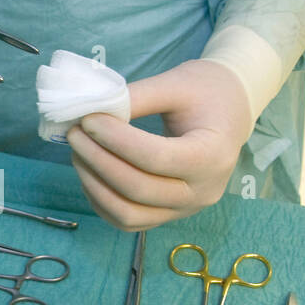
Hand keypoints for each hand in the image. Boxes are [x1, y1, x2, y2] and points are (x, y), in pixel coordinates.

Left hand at [66, 59, 252, 228]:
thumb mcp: (176, 84)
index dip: (115, 141)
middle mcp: (202, 192)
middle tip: (74, 133)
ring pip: (128, 214)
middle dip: (98, 161)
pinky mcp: (168, 215)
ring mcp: (185, 209)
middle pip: (138, 190)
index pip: (156, 157)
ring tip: (78, 152)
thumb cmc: (207, 92)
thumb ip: (135, 97)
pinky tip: (89, 172)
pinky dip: (101, 200)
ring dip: (94, 185)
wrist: (229, 111)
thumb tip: (90, 110)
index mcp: (213, 155)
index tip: (88, 120)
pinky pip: (127, 220)